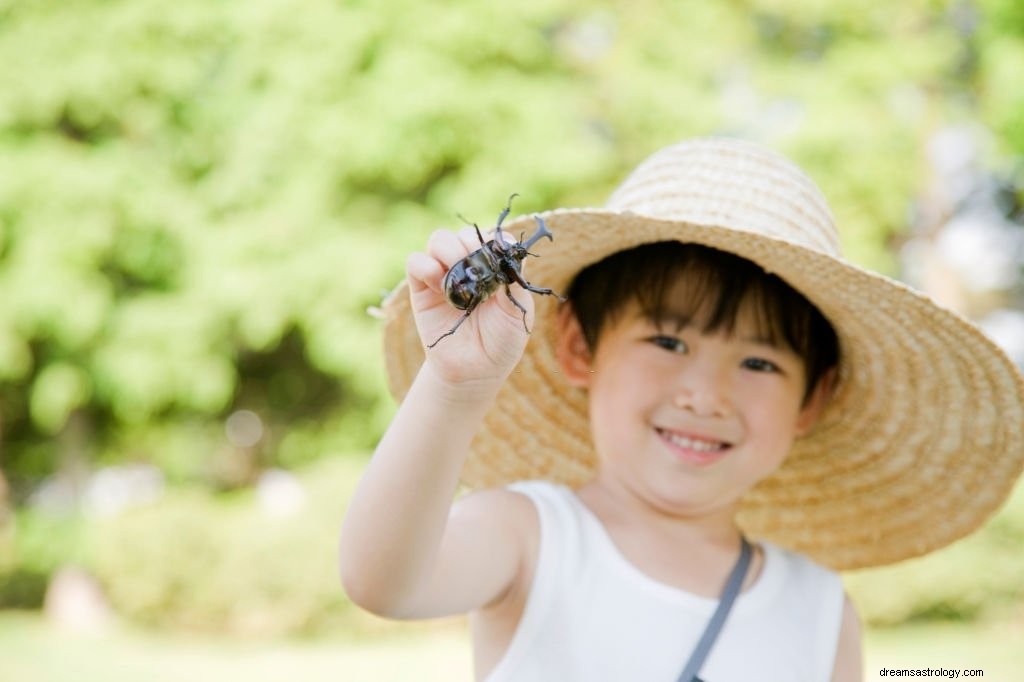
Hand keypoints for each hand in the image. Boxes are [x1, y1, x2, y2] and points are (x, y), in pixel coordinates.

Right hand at [406, 226, 532, 386]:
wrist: (474, 371)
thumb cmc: (501, 343)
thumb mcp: (517, 313)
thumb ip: (514, 283)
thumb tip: (509, 254)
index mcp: (495, 269)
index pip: (493, 239)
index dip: (495, 243)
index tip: (498, 258)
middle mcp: (469, 267)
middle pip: (464, 235)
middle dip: (471, 244)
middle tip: (475, 266)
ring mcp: (444, 275)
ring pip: (439, 240)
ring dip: (448, 249)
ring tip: (455, 272)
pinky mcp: (421, 288)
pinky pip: (415, 261)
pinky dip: (425, 265)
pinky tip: (439, 284)